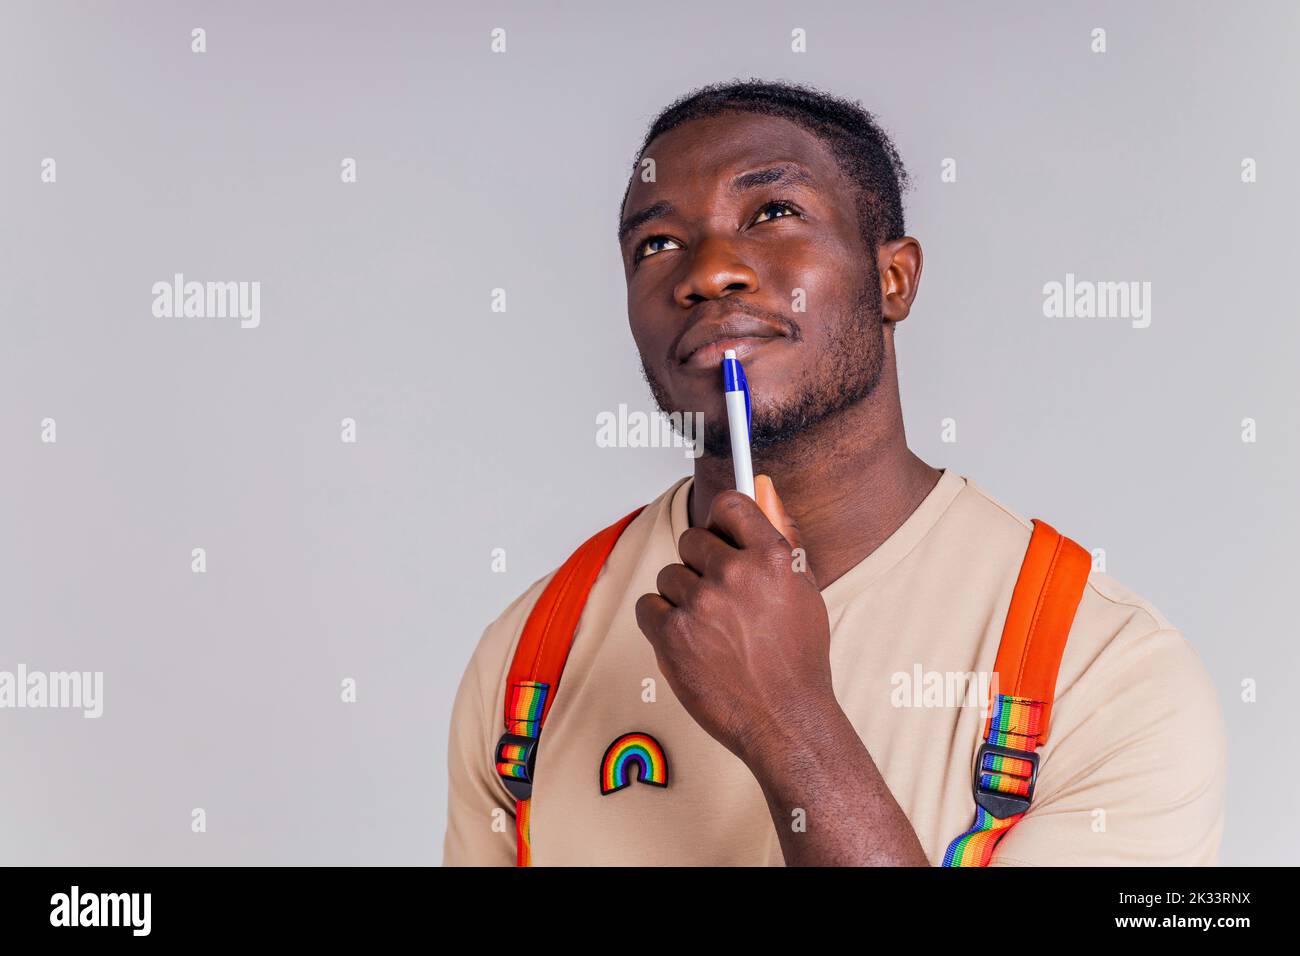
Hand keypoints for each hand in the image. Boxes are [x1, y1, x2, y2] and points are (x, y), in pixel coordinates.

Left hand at [635, 475, 834, 764]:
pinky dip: (661, 623)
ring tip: (710, 630)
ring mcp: (701, 603)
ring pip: (669, 575)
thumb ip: (779, 537)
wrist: (785, 719)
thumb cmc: (797, 660)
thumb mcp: (802, 591)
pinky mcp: (672, 633)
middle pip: (692, 540)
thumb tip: (763, 487)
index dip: (720, 520)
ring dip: (682, 598)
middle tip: (719, 600)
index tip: (719, 534)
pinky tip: (689, 642)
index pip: (729, 505)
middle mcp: (736, 573)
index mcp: (772, 557)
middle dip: (700, 565)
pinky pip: (648, 606)